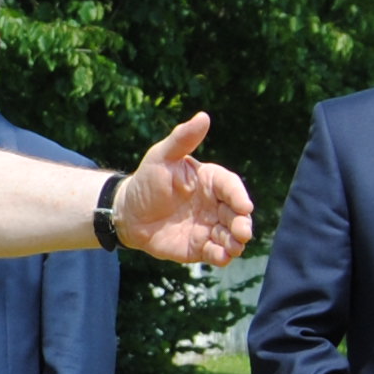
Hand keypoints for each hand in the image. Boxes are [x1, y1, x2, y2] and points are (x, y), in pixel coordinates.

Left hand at [104, 112, 256, 265]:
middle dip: (242, 223)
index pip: (231, 186)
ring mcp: (209, 226)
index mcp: (211, 180)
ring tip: (233, 247)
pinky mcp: (200, 247)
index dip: (239, 196)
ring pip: (230, 235)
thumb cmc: (147, 180)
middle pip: (237, 214)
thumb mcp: (161, 156)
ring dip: (235, 242)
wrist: (129, 212)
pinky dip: (221, 256)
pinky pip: (216, 253)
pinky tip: (220, 257)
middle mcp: (215, 204)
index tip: (244, 206)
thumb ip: (182, 139)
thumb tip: (203, 116)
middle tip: (242, 232)